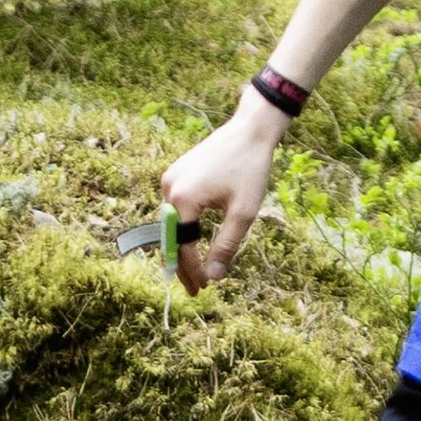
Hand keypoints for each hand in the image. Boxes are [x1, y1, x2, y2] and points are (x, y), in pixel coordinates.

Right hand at [159, 91, 288, 293]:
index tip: (203, 289)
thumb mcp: (243, 212)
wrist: (249, 131)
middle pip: (172, 236)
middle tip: (195, 289)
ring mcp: (169, 179)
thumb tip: (214, 276)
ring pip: (172, 223)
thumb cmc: (251, 169)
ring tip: (194, 270)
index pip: (183, 246)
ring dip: (182, 246)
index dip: (193, 270)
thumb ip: (226, 245)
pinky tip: (192, 241)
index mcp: (183, 199)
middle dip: (183, 264)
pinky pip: (175, 208)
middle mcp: (169, 188)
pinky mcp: (175, 173)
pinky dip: (183, 226)